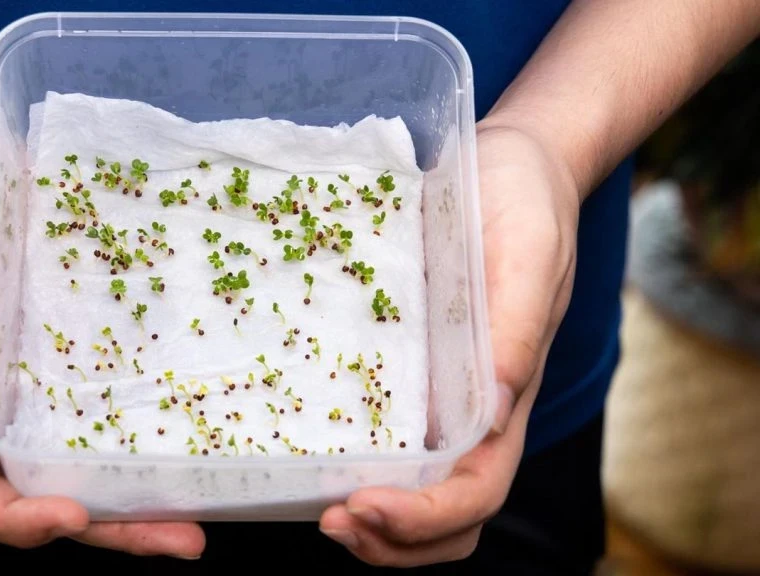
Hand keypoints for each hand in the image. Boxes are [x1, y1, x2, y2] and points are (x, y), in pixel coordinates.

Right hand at [0, 106, 205, 557]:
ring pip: (78, 458)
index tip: (71, 515)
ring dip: (136, 493)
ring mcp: (30, 372)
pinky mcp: (64, 339)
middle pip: (37, 491)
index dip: (12, 520)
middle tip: (183, 539)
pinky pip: (101, 399)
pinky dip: (140, 431)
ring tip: (204, 510)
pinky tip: (190, 435)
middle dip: (108, 527)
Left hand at [318, 122, 580, 566]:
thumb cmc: (529, 205)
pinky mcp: (403, 364)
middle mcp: (470, 411)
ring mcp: (435, 393)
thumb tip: (490, 410)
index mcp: (506, 396)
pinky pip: (379, 430)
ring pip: (411, 489)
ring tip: (313, 507)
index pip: (476, 491)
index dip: (425, 518)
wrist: (511, 165)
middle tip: (329, 521)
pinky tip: (303, 450)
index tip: (364, 505)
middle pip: (444, 515)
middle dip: (391, 540)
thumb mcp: (529, 253)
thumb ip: (515, 328)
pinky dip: (348, 461)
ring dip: (369, 519)